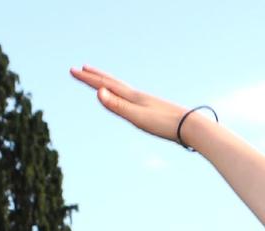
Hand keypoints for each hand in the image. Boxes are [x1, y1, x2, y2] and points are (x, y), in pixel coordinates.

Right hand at [71, 66, 194, 144]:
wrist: (193, 127)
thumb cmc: (165, 124)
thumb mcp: (138, 117)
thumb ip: (117, 105)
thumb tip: (98, 91)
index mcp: (133, 97)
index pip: (105, 85)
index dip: (87, 79)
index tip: (72, 70)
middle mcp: (139, 97)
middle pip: (113, 83)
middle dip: (95, 76)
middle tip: (82, 68)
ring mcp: (148, 103)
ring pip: (124, 90)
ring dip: (110, 84)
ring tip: (102, 82)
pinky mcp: (155, 111)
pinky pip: (134, 100)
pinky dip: (125, 96)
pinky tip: (129, 100)